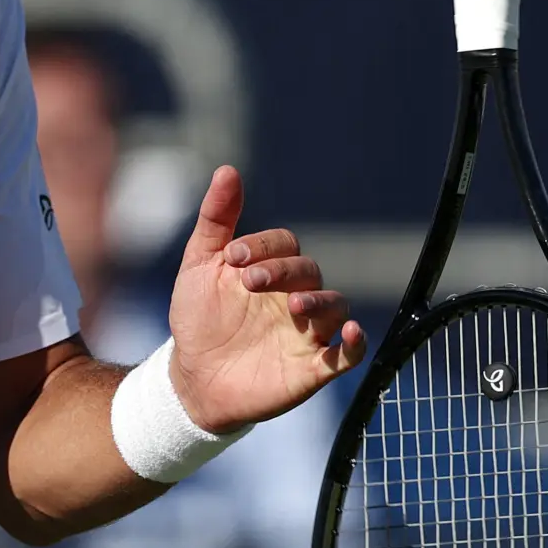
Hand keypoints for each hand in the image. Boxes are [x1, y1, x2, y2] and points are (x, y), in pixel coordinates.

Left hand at [166, 165, 366, 434]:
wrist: (192, 378)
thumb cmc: (199, 318)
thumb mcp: (200, 266)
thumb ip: (216, 219)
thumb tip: (227, 169)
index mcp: (271, 269)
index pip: (285, 244)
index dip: (264, 246)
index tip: (232, 259)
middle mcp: (295, 296)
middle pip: (309, 271)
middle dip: (283, 272)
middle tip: (249, 282)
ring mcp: (307, 332)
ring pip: (335, 307)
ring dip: (320, 302)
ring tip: (293, 307)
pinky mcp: (312, 368)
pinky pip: (348, 355)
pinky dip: (355, 343)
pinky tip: (352, 333)